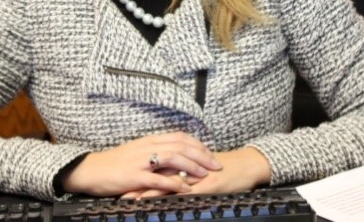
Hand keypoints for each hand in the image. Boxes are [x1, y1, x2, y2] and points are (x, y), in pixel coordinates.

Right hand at [59, 132, 221, 196]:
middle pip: (181, 145)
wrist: (91, 170)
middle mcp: (148, 146)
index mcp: (149, 140)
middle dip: (202, 155)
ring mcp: (141, 161)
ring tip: (205, 174)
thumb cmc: (115, 163)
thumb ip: (155, 153)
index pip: (180, 137)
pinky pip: (158, 178)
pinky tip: (185, 188)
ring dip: (192, 166)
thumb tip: (176, 159)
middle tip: (217, 164)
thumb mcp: (137, 153)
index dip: (198, 144)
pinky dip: (174, 183)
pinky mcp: (135, 176)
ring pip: (173, 158)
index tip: (211, 153)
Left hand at [122, 147, 270, 198]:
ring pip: (165, 182)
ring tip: (128, 199)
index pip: (156, 164)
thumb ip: (186, 168)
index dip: (139, 171)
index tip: (121, 178)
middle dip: (136, 181)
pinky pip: (183, 192)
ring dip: (146, 191)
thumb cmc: (225, 168)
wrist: (247, 166)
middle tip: (117, 190)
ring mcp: (194, 176)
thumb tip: (169, 173)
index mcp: (184, 159)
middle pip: (155, 172)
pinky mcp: (203, 186)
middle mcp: (186, 166)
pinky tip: (156, 204)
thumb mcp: (202, 166)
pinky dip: (168, 197)